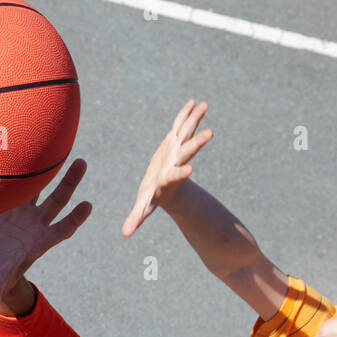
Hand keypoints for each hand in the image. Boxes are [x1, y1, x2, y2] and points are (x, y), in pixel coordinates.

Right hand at [0, 159, 91, 318]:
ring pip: (42, 187)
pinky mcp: (11, 203)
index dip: (74, 219)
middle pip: (57, 200)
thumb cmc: (0, 272)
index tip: (88, 205)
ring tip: (67, 150)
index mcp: (39, 241)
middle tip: (83, 163)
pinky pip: (22, 184)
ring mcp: (26, 211)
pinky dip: (25, 172)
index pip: (62, 229)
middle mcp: (36, 222)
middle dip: (69, 184)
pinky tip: (30, 149)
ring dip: (52, 171)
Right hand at [121, 99, 212, 237]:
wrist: (165, 188)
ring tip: (205, 104)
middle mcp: (177, 163)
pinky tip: (194, 102)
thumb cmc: (152, 198)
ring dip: (195, 119)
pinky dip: (186, 114)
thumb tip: (125, 235)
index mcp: (168, 179)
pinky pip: (181, 125)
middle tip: (211, 133)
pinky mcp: (174, 141)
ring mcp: (177, 150)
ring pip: (187, 133)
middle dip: (197, 143)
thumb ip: (136, 218)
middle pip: (188, 152)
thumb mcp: (144, 207)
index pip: (175, 176)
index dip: (181, 174)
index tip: (191, 170)